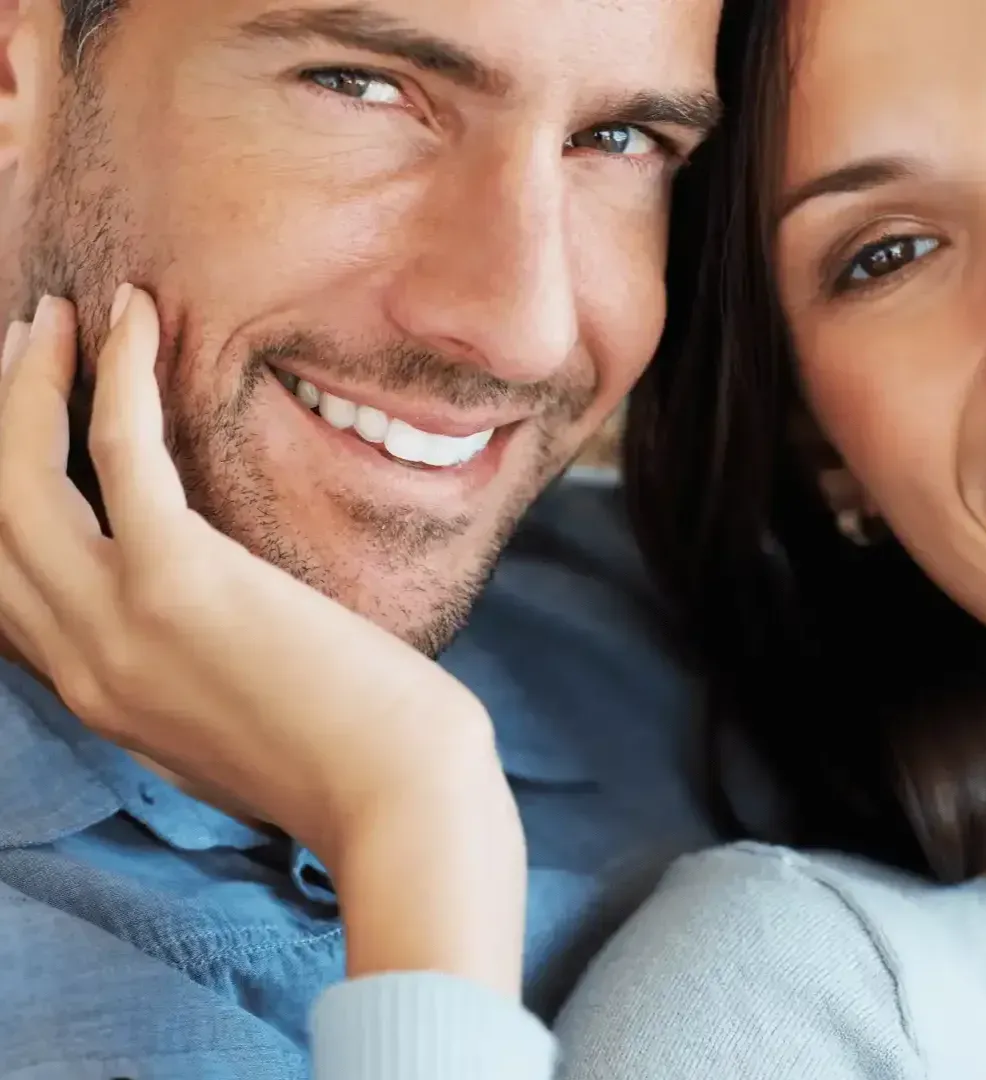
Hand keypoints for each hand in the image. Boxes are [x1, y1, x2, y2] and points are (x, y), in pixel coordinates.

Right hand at [0, 289, 524, 991]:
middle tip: (30, 346)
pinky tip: (134, 317)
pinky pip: (122, 454)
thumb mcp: (235, 734)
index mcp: (100, 698)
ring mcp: (119, 625)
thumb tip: (202, 631)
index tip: (23, 439)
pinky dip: (118, 376)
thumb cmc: (353, 767)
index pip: (5, 595)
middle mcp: (83, 665)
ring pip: (22, 480)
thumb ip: (188, 681)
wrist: (405, 807)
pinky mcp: (181, 582)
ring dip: (29, 385)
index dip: (2, 507)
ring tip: (58, 318)